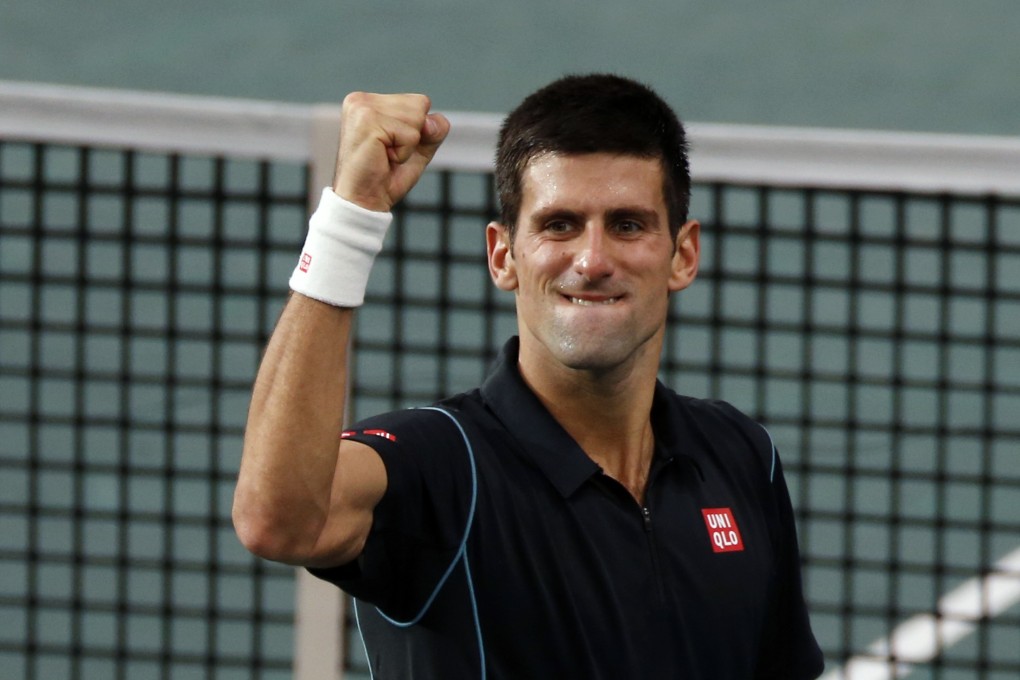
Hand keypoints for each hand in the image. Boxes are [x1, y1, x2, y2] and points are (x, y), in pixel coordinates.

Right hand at [332, 92, 450, 211]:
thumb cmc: (385, 177)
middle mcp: (361, 99)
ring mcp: (363, 108)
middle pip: (420, 105)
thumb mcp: (418, 149)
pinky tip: (383, 158)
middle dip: (412, 136)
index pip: (419, 102)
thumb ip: (433, 130)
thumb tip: (431, 122)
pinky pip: (411, 135)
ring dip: (407, 146)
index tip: (391, 147)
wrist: (364, 202)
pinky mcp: (369, 122)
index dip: (417, 130)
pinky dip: (403, 153)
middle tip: (387, 153)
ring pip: (417, 118)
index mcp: (368, 100)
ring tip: (384, 155)